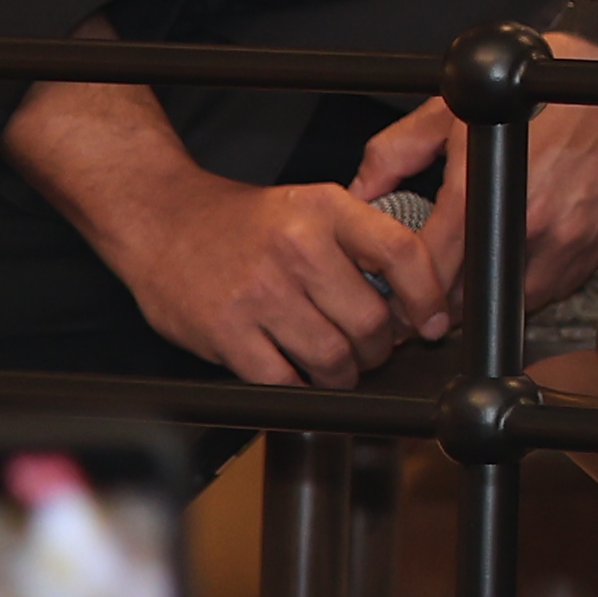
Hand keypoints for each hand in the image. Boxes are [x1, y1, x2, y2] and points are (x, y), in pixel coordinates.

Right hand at [81, 165, 450, 389]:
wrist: (162, 221)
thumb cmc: (243, 222)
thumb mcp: (311, 207)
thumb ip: (359, 242)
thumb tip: (411, 296)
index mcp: (326, 211)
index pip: (401, 254)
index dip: (428, 296)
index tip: (435, 322)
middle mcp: (296, 248)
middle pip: (369, 319)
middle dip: (381, 348)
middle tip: (375, 351)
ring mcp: (259, 293)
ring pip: (331, 357)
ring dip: (345, 375)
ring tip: (342, 369)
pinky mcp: (225, 331)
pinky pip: (282, 379)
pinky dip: (300, 389)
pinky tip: (301, 379)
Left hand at [348, 86, 597, 314]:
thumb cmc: (536, 89)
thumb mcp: (450, 107)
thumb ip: (395, 152)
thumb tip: (360, 193)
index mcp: (481, 190)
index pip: (428, 267)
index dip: (401, 288)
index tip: (394, 291)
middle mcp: (525, 222)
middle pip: (465, 296)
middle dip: (438, 300)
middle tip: (427, 287)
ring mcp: (563, 239)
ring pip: (507, 301)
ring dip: (483, 298)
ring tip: (469, 276)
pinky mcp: (592, 246)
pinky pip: (549, 291)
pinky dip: (524, 288)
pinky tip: (512, 264)